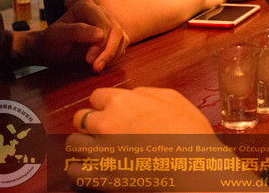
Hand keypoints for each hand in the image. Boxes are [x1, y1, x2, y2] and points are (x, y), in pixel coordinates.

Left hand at [29, 0, 128, 71]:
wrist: (50, 49)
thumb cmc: (51, 41)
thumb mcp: (57, 35)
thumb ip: (77, 31)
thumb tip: (101, 34)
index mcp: (86, 6)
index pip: (104, 23)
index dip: (100, 43)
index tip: (88, 59)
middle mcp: (100, 12)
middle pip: (116, 30)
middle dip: (108, 51)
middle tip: (96, 68)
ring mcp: (108, 23)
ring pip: (122, 38)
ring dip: (112, 56)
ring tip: (97, 68)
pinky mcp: (112, 35)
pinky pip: (122, 45)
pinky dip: (114, 56)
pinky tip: (101, 64)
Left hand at [67, 87, 227, 190]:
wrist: (195, 168)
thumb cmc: (189, 132)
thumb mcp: (173, 99)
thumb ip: (147, 92)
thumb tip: (133, 94)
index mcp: (122, 102)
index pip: (96, 96)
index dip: (105, 104)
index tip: (111, 111)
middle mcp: (106, 124)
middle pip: (80, 118)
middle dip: (91, 123)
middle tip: (105, 130)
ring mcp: (101, 151)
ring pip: (74, 142)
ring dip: (84, 144)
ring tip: (97, 149)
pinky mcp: (101, 177)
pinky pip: (74, 170)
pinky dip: (79, 169)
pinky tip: (90, 168)